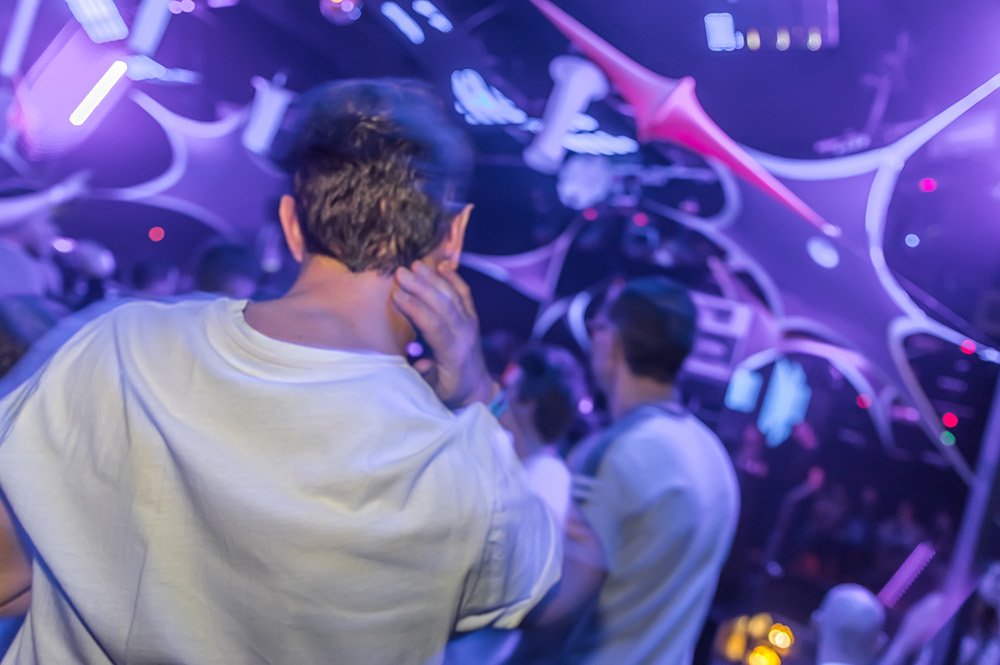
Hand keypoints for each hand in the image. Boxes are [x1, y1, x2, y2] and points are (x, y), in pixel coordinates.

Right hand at [392, 261, 495, 408]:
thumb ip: (426, 376)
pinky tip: (442, 265)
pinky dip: (454, 278)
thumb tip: (419, 361)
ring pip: (453, 295)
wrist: (477, 388)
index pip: (434, 325)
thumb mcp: (435, 391)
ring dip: (433, 278)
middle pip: (443, 304)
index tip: (396, 294)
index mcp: (454, 353)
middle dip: (421, 286)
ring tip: (415, 265)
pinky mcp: (473, 318)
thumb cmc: (450, 390)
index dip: (415, 308)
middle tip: (400, 272)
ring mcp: (471, 324)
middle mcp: (465, 334)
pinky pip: (465, 293)